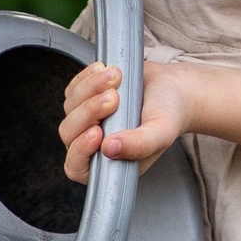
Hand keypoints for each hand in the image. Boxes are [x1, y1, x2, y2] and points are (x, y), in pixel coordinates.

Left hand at [62, 56, 200, 179]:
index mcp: (109, 164)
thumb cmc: (168, 115)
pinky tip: (107, 73)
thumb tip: (110, 149)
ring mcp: (86, 121)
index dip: (80, 151)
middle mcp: (93, 145)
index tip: (97, 132)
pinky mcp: (84, 98)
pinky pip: (74, 88)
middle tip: (114, 98)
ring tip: (117, 78)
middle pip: (69, 133)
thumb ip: (140, 145)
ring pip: (71, 107)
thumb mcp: (161, 133)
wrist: (171, 88)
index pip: (78, 168)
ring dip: (91, 88)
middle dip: (89, 112)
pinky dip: (88, 77)